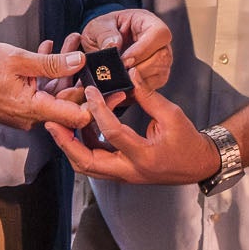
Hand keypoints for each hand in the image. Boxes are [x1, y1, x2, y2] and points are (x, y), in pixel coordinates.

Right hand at [0, 41, 90, 132]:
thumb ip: (51, 63)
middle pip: (65, 101)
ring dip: (60, 68)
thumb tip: (78, 61)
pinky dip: (45, 74)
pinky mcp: (16, 106)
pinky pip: (38, 92)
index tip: (104, 86)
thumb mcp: (19, 60)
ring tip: (69, 42)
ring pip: (51, 92)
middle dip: (77, 74)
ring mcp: (22, 112)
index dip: (92, 102)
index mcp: (32, 109)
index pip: (75, 116)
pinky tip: (48, 51)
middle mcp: (29, 116)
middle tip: (86, 51)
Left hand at [47, 80, 222, 185]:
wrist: (197, 165)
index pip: (113, 133)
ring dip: (71, 144)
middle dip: (66, 142)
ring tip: (60, 122)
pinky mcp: (120, 172)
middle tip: (51, 122)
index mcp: (143, 157)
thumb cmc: (187, 142)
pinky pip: (94, 161)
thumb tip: (130, 74)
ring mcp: (123, 175)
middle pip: (86, 162)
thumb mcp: (172, 115)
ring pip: (86, 165)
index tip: (91, 91)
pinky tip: (83, 124)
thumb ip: (148, 95)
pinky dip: (84, 144)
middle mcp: (129, 171)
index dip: (99, 110)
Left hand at [77, 8, 172, 91]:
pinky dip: (137, 90)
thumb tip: (114, 46)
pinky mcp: (157, 77)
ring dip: (138, 81)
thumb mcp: (97, 27)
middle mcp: (161, 42)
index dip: (143, 49)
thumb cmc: (103, 31)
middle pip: (162, 57)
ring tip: (118, 81)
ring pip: (159, 74)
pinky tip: (122, 88)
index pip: (158, 34)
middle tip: (119, 75)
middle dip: (139, 69)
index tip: (124, 61)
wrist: (102, 44)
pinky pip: (153, 87)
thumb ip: (104, 34)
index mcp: (148, 22)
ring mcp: (162, 61)